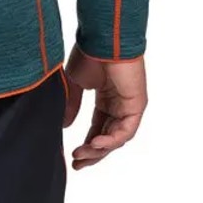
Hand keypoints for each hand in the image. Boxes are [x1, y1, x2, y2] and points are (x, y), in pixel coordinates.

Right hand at [61, 44, 146, 168]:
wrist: (103, 38)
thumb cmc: (88, 53)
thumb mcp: (74, 83)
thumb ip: (72, 105)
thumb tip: (65, 127)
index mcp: (105, 98)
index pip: (98, 128)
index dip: (86, 144)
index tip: (73, 157)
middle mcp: (119, 103)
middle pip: (107, 137)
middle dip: (92, 153)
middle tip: (77, 164)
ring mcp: (129, 105)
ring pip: (116, 137)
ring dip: (98, 149)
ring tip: (81, 154)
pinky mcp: (136, 105)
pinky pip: (126, 131)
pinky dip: (111, 140)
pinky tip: (94, 144)